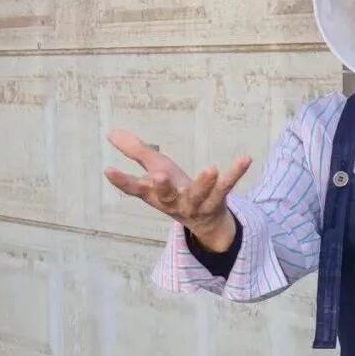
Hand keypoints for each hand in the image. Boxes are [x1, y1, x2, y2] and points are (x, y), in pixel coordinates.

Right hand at [104, 129, 251, 250]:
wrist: (204, 223)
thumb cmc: (175, 191)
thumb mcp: (154, 170)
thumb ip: (135, 152)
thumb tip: (110, 132)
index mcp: (155, 195)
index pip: (135, 189)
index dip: (122, 181)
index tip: (108, 171)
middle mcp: (174, 202)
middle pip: (166, 196)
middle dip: (162, 187)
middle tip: (158, 175)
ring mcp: (196, 205)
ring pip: (199, 195)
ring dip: (204, 183)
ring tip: (210, 170)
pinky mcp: (217, 201)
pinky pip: (227, 187)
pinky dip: (235, 173)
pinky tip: (245, 158)